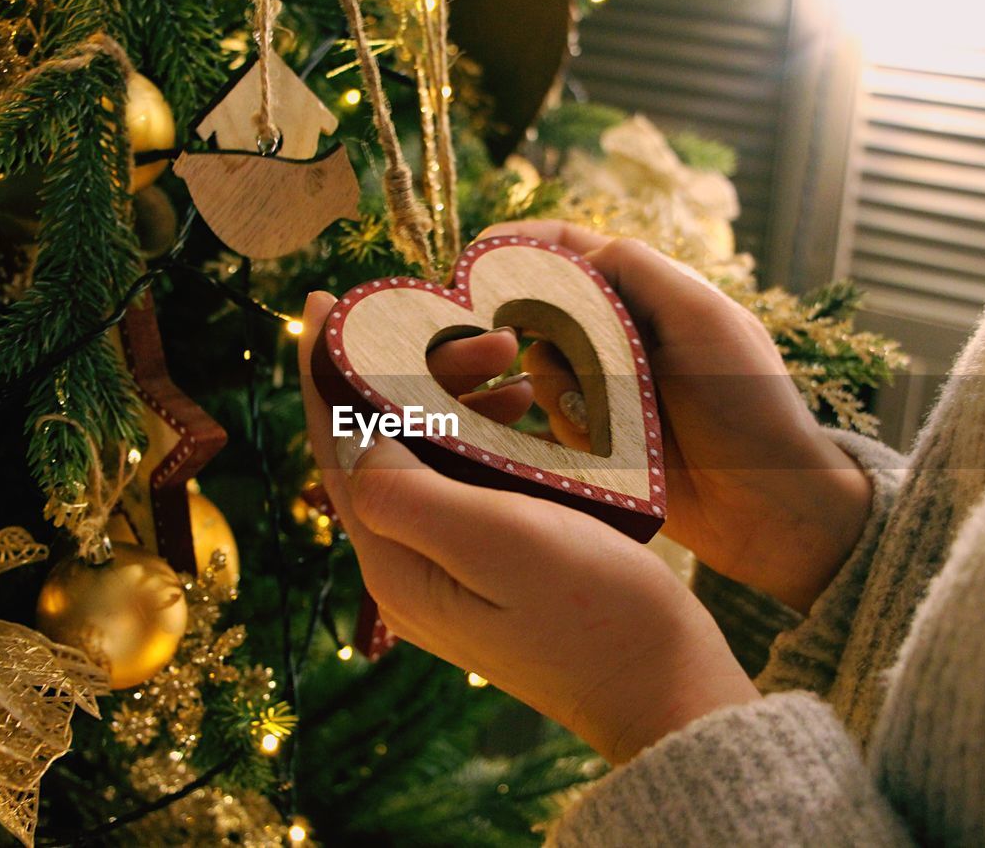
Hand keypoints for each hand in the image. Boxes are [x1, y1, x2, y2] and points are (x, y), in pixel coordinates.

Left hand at [299, 292, 758, 763]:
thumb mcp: (496, 540)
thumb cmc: (593, 612)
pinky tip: (524, 408)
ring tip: (513, 358)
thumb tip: (353, 433)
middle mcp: (407, 566)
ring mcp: (446, 570)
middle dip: (416, 374)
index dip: (324, 370)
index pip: (336, 448)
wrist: (661, 683)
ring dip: (456, 398)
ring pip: (424, 457)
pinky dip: (482, 432)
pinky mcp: (487, 566)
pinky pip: (462, 479)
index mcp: (394, 560)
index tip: (322, 302)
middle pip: (378, 446)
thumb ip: (408, 489)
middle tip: (485, 333)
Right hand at [480, 221, 871, 612]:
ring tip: (614, 418)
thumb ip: (637, 271)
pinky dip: (571, 432)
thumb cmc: (751, 404)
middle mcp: (619, 334)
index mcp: (647, 292)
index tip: (468, 270)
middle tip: (531, 356)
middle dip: (526, 330)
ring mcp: (605, 390)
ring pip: (539, 371)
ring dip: (562, 391)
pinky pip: (553, 424)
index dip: (513, 250)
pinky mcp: (597, 442)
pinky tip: (609, 450)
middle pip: (538, 311)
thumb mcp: (703, 318)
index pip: (565, 248)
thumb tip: (565, 254)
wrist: (772, 507)